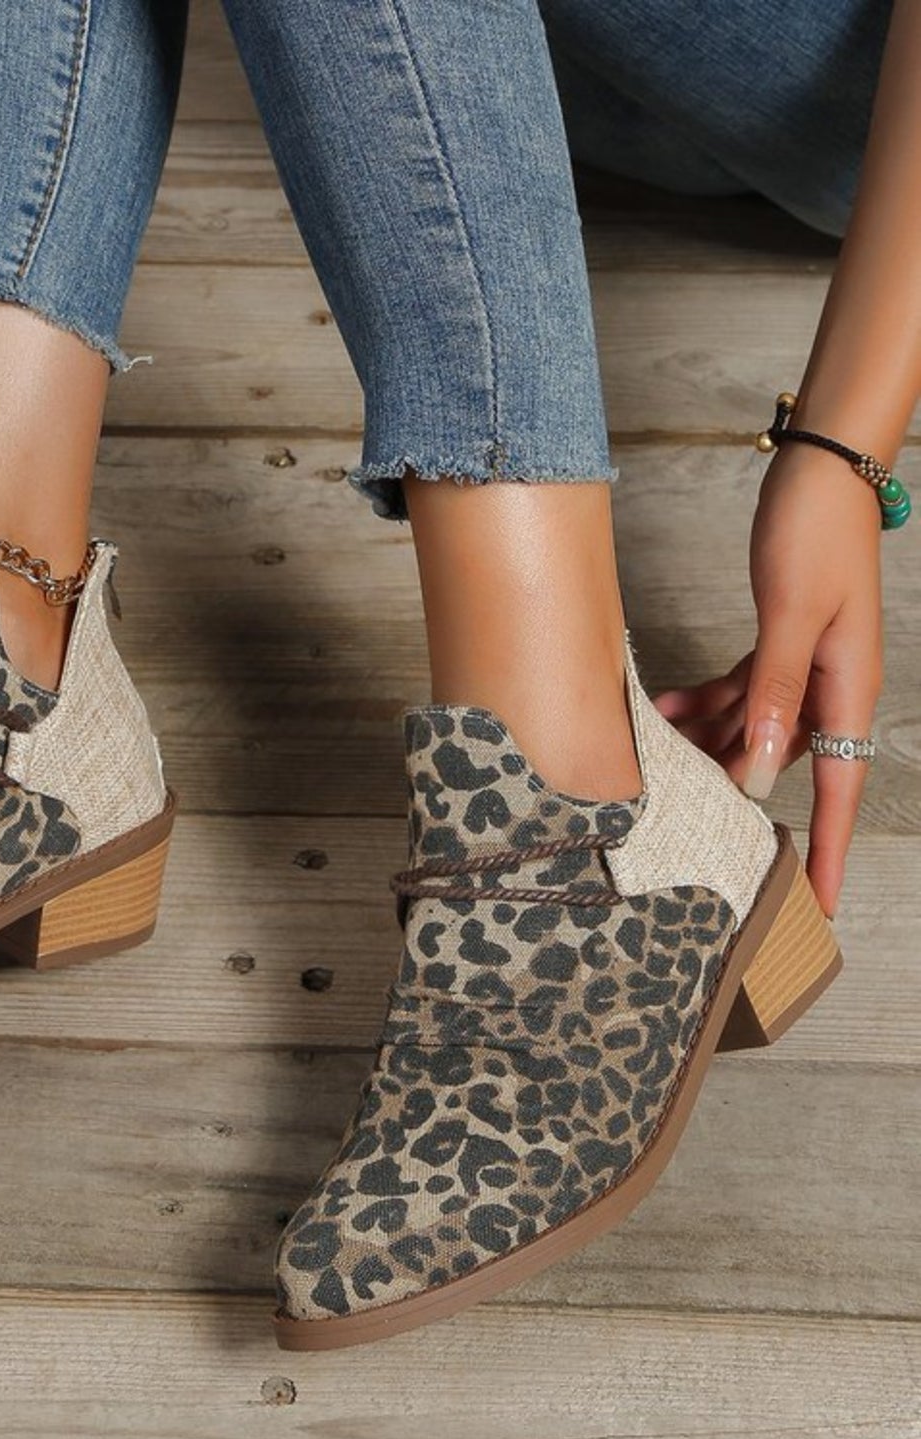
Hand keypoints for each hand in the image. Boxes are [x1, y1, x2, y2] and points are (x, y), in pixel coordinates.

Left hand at [653, 443, 882, 917]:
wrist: (819, 473)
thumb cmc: (815, 536)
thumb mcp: (789, 618)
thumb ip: (773, 693)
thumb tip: (761, 768)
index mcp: (846, 691)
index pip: (837, 792)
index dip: (821, 850)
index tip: (814, 904)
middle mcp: (829, 689)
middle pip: (781, 765)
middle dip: (734, 794)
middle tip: (689, 827)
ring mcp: (803, 668)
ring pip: (751, 730)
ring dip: (705, 745)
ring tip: (653, 759)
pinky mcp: (777, 643)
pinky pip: (740, 691)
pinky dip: (703, 703)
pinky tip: (661, 709)